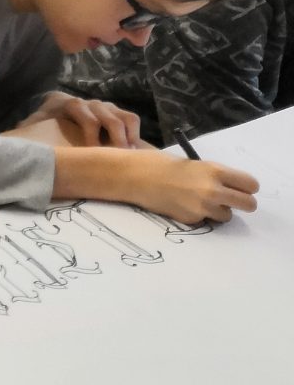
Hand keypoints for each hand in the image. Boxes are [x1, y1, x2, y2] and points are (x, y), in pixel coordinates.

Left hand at [30, 91, 143, 148]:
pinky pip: (131, 119)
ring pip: (123, 116)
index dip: (90, 132)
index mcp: (66, 104)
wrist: (54, 114)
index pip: (81, 111)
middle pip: (106, 116)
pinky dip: (135, 134)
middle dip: (113, 137)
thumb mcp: (34, 126)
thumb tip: (21, 135)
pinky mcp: (116, 113)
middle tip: (117, 158)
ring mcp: (104, 107)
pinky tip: (133, 152)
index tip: (94, 151)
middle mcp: (88, 103)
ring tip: (128, 157)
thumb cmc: (44, 125)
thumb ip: (28, 129)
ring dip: (127, 136)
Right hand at [133, 154, 258, 224]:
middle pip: (249, 204)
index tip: (240, 187)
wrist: (134, 176)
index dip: (247, 187)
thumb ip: (213, 176)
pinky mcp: (192, 219)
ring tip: (200, 201)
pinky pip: (206, 220)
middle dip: (242, 203)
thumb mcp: (193, 164)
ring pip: (227, 215)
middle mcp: (213, 190)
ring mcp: (203, 207)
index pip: (251, 185)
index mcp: (215, 171)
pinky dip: (200, 215)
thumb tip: (231, 187)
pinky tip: (183, 204)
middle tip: (232, 200)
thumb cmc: (160, 164)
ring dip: (219, 210)